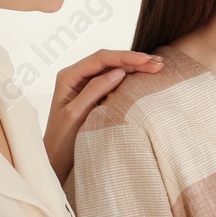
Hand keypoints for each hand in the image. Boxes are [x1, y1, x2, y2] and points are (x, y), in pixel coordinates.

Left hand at [43, 49, 163, 181]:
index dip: (125, 57)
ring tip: (158, 66)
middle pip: (109, 60)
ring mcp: (86, 84)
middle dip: (134, 60)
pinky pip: (114, 80)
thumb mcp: (77, 115)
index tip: (146, 61)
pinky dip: (131, 77)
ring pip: (114, 68)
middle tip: (158, 63)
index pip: (101, 59)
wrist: (56, 160)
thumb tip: (119, 72)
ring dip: (135, 66)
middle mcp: (77, 76)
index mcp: (69, 76)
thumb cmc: (61, 140)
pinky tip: (145, 75)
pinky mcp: (95, 94)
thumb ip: (95, 90)